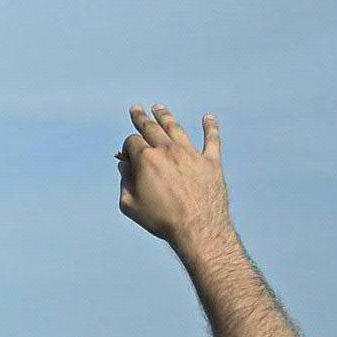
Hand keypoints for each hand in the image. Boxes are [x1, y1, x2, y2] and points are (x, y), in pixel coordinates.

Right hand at [117, 105, 231, 249]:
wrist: (198, 228)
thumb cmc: (161, 219)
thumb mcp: (130, 204)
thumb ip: (125, 182)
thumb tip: (125, 166)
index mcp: (146, 159)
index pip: (132, 142)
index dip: (126, 148)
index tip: (126, 157)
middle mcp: (168, 150)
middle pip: (151, 127)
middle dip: (141, 118)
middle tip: (137, 109)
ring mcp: (191, 154)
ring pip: (176, 128)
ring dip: (166, 116)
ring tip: (159, 108)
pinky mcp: (211, 162)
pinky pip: (211, 140)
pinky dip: (210, 127)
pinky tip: (209, 118)